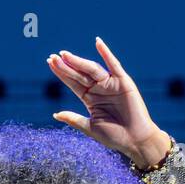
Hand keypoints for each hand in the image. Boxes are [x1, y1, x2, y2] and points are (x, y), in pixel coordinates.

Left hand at [47, 37, 170, 166]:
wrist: (135, 141)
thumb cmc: (114, 136)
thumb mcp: (89, 127)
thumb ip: (73, 119)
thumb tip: (55, 114)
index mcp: (89, 98)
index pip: (72, 82)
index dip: (61, 73)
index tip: (49, 62)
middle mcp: (99, 88)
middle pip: (79, 74)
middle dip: (66, 65)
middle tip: (52, 57)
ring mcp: (110, 84)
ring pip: (92, 69)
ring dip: (78, 61)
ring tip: (64, 55)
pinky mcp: (123, 82)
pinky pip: (114, 65)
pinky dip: (106, 53)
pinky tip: (98, 43)